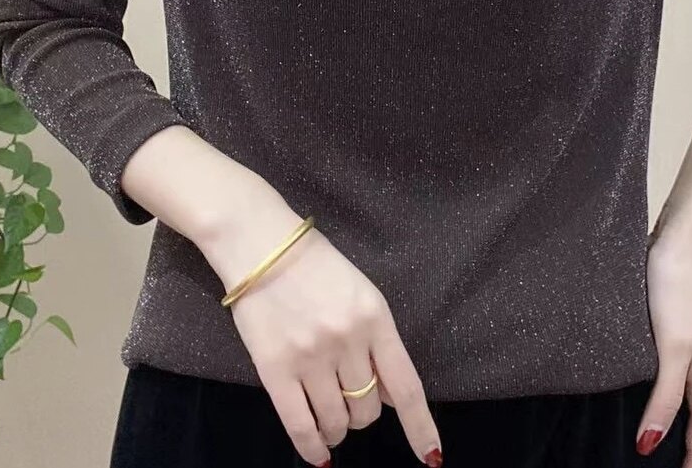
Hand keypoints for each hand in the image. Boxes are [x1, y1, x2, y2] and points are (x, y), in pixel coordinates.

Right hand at [199, 192, 442, 467]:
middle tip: (350, 399)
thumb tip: (393, 396)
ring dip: (338, 429)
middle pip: (368, 408)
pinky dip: (312, 448)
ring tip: (332, 421)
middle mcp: (347, 341)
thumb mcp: (361, 294)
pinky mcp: (275, 370)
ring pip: (337, 421)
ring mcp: (310, 358)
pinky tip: (319, 453)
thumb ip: (378, 342)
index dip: (420, 427)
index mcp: (375, 318)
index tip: (431, 457)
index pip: (406, 387)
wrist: (260, 245)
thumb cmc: (315, 265)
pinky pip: (300, 426)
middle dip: (363, 413)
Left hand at [635, 229, 691, 465]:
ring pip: (687, 392)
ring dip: (675, 417)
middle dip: (684, 445)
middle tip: (661, 463)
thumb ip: (665, 395)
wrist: (684, 235)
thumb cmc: (680, 285)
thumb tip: (651, 443)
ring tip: (652, 431)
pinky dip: (663, 387)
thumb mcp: (671, 347)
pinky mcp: (676, 321)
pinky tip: (642, 380)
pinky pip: (673, 367)